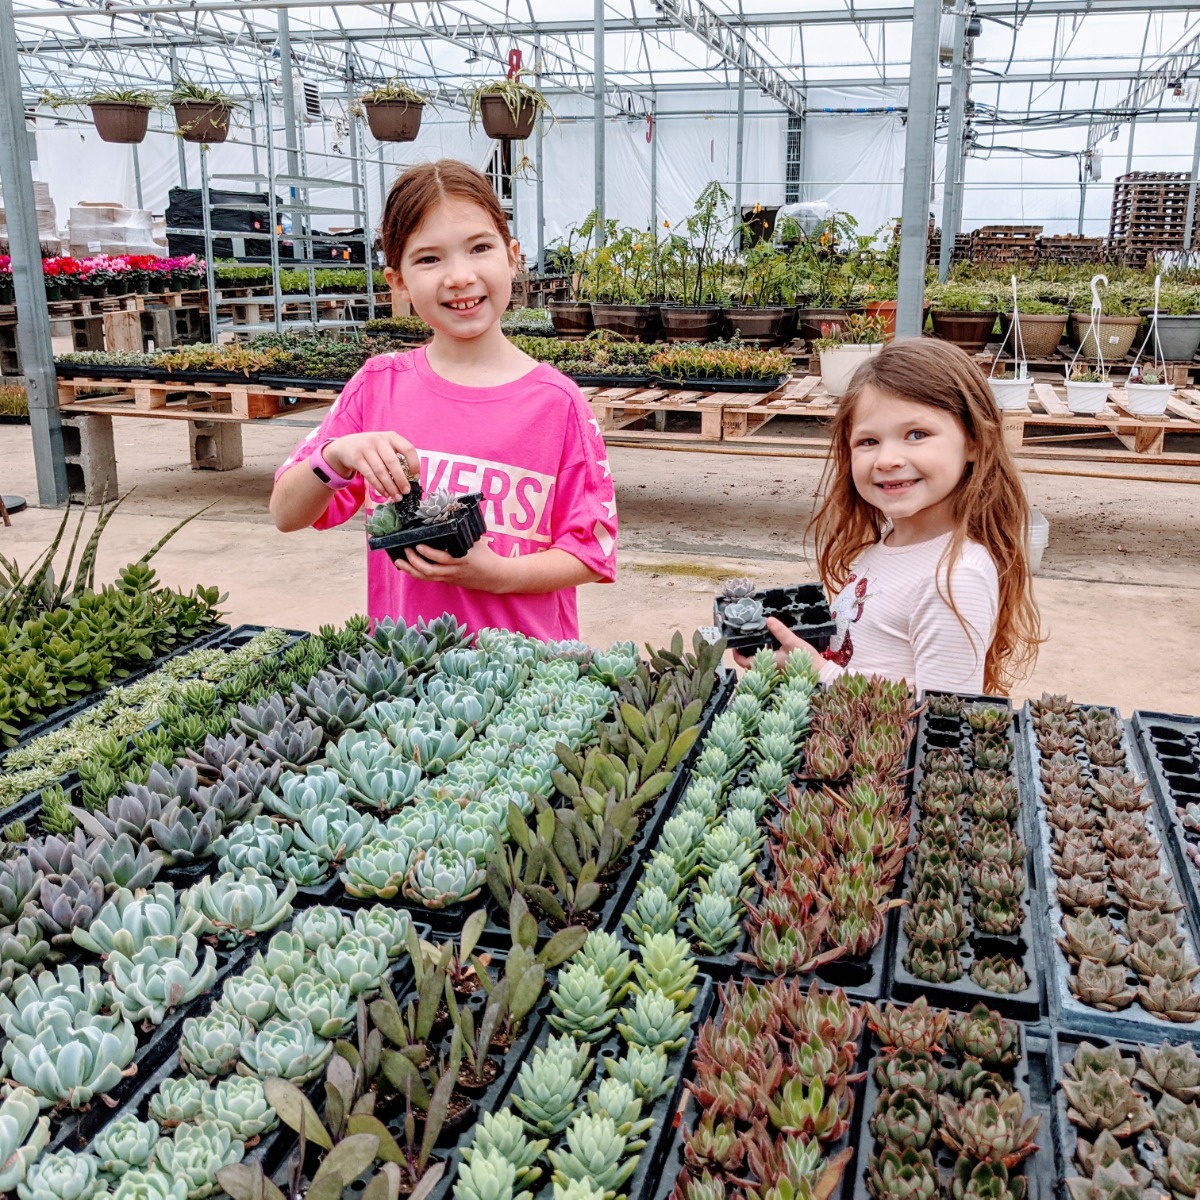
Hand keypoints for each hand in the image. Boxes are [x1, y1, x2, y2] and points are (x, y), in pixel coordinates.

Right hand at [324, 432, 419, 501]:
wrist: (346, 445)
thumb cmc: (373, 449)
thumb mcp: (386, 446)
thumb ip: (397, 457)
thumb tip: (410, 479)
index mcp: (391, 436)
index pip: (408, 449)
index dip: (414, 464)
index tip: (416, 477)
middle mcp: (379, 440)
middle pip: (393, 462)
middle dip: (401, 479)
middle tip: (406, 491)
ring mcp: (366, 448)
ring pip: (381, 471)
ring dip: (390, 486)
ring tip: (397, 496)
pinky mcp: (357, 458)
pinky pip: (370, 476)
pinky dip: (379, 487)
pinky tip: (386, 493)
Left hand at [391, 536, 510, 592]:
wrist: (494, 576)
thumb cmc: (485, 556)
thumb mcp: (475, 541)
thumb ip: (461, 532)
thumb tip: (449, 514)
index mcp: (461, 559)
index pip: (442, 558)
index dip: (428, 553)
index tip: (418, 544)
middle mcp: (454, 570)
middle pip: (430, 570)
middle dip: (415, 561)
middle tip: (406, 549)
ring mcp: (450, 578)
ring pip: (427, 577)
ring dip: (411, 570)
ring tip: (399, 561)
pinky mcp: (448, 582)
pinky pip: (430, 579)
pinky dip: (417, 574)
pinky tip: (408, 568)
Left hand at [731, 617, 821, 670]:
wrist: (820, 673)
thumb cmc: (804, 660)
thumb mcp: (792, 642)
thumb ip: (779, 631)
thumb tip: (768, 619)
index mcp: (765, 664)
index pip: (742, 661)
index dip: (736, 653)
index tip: (735, 643)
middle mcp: (766, 670)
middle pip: (749, 661)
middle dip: (747, 649)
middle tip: (747, 636)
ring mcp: (773, 672)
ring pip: (758, 662)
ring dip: (757, 651)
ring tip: (758, 637)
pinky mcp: (781, 670)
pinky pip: (768, 662)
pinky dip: (766, 653)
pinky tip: (772, 644)